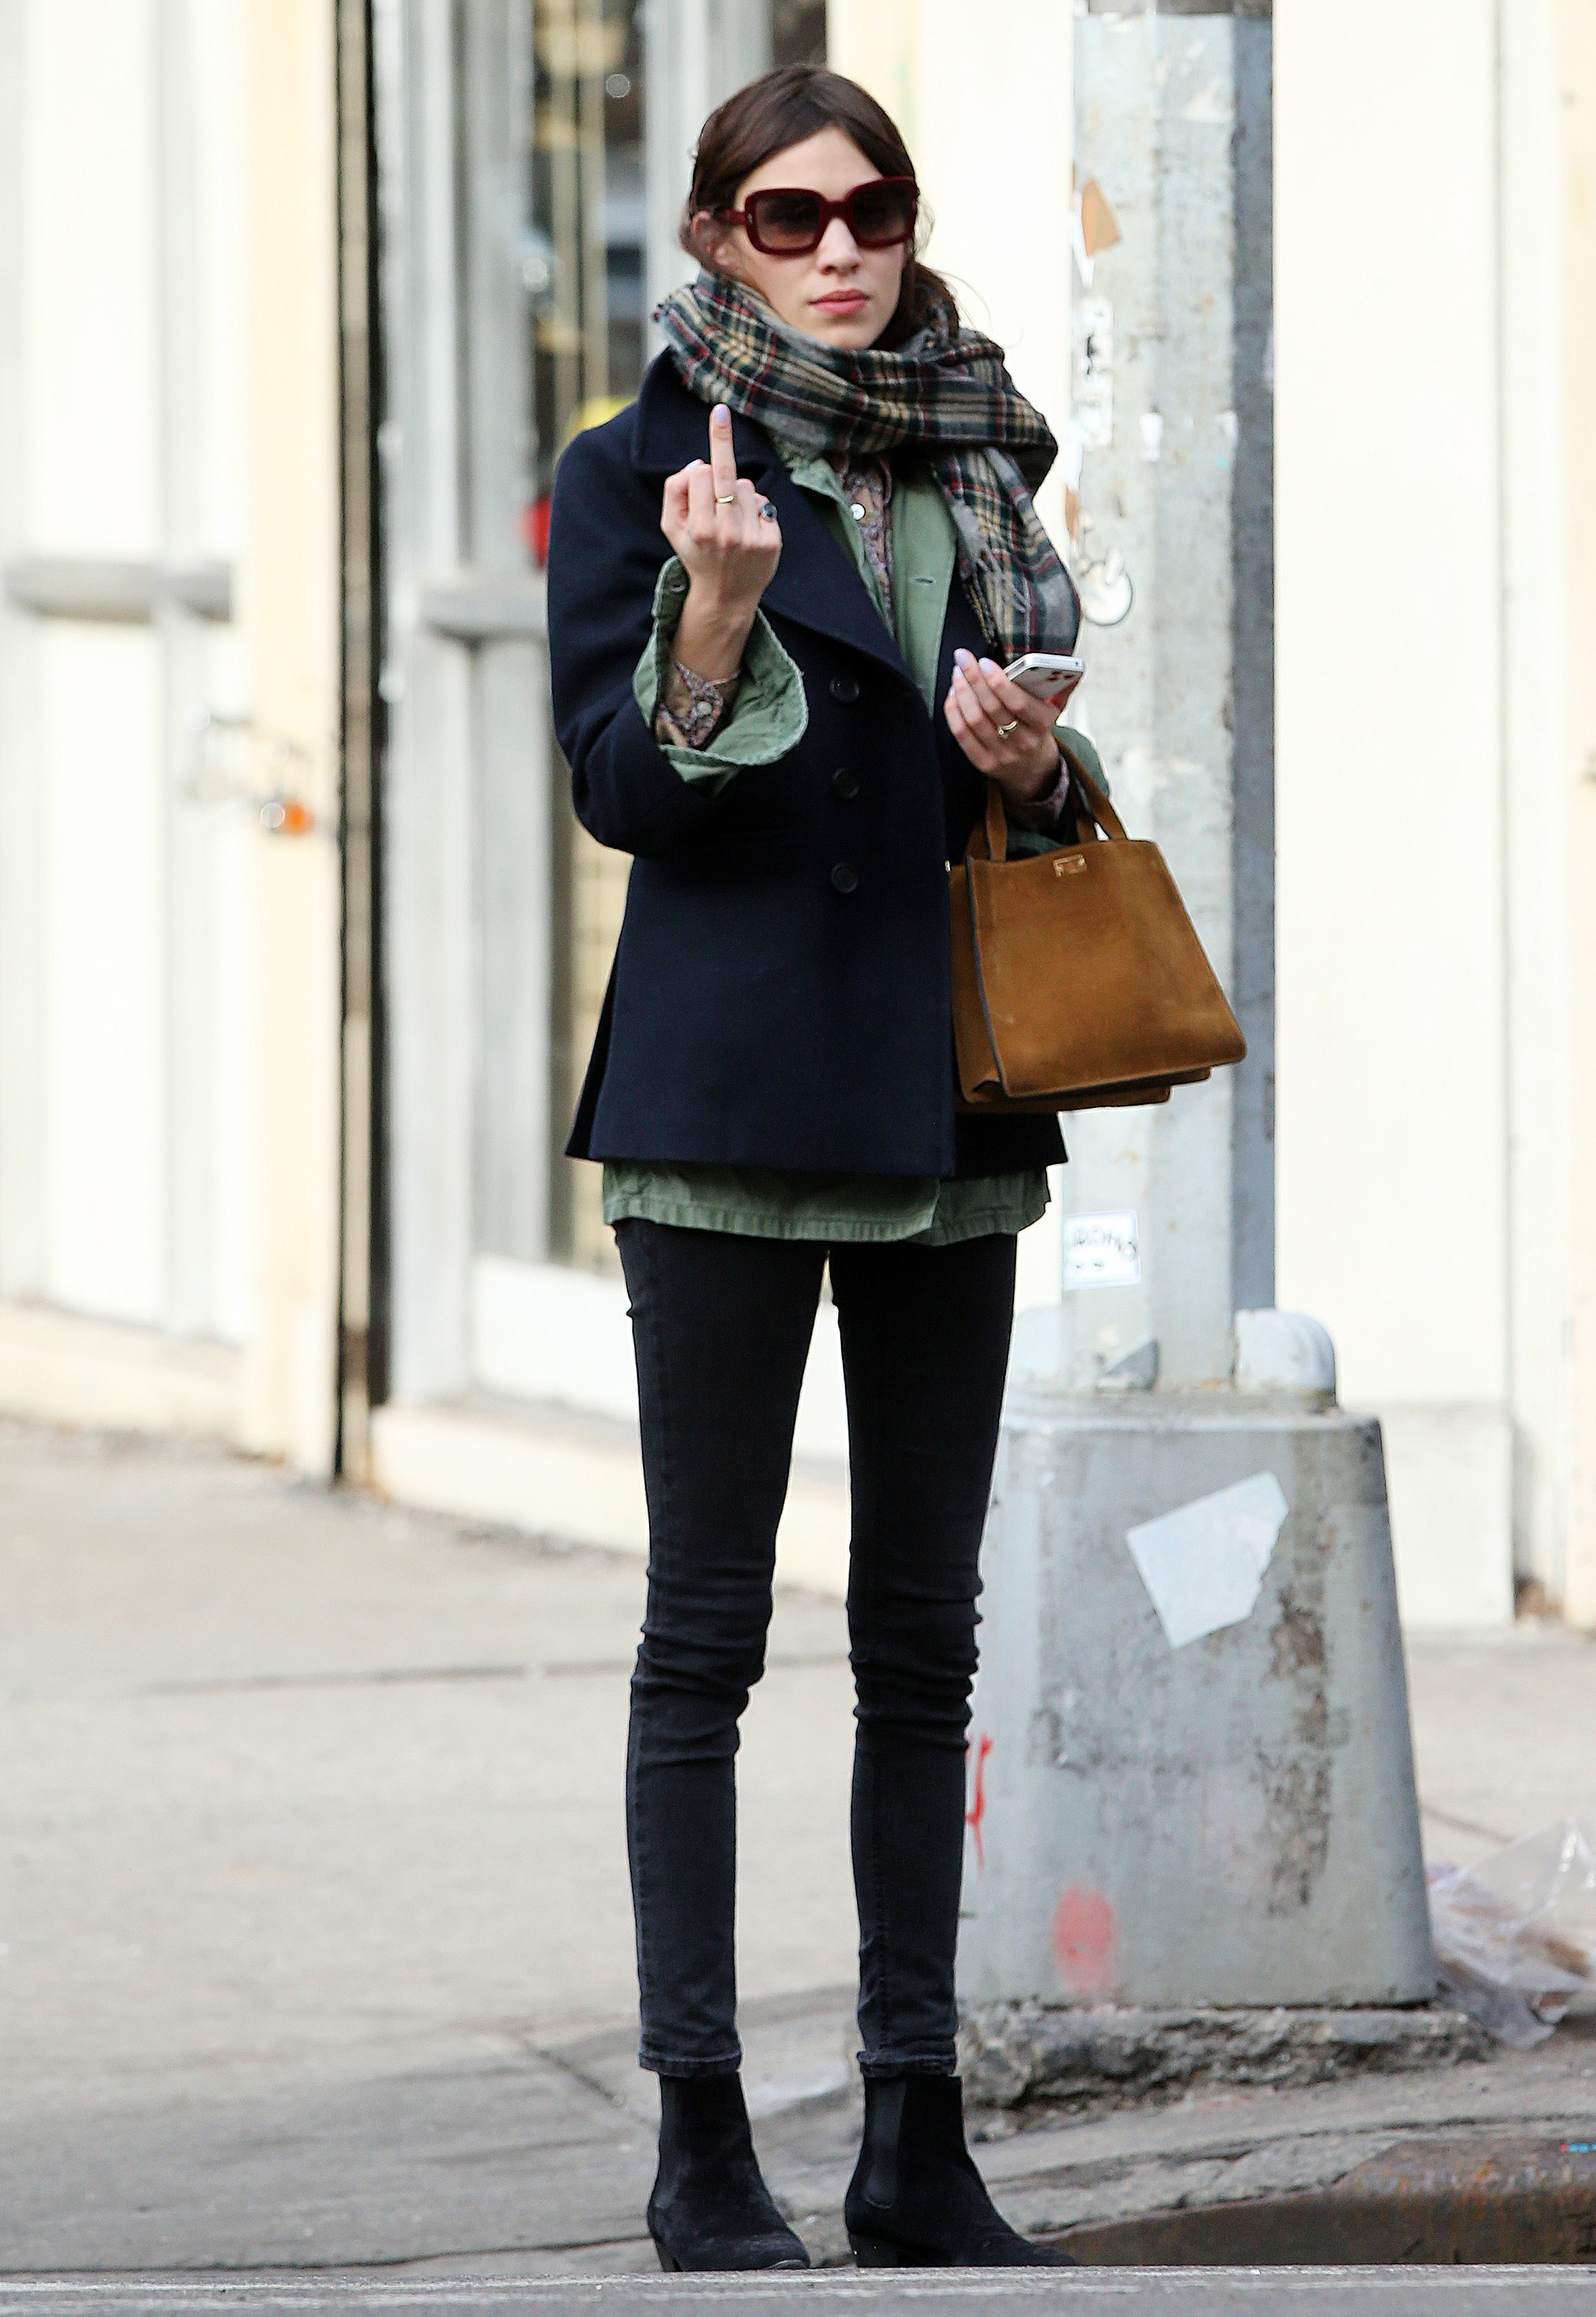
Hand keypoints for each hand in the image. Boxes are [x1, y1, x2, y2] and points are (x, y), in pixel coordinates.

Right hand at [660, 403, 782, 683]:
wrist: (726, 597)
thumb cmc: (696, 554)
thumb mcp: (672, 528)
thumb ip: (675, 492)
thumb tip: (697, 463)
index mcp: (698, 529)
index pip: (701, 475)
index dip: (699, 470)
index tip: (711, 424)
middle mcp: (725, 533)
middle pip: (725, 475)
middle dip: (721, 439)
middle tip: (720, 411)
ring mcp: (751, 538)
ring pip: (747, 487)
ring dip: (738, 495)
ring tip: (731, 521)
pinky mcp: (772, 542)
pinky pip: (765, 503)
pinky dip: (756, 510)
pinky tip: (748, 530)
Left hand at [944, 649, 1067, 807]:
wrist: (1032, 770)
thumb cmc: (1038, 730)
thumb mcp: (1055, 711)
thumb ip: (1061, 688)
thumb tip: (1074, 669)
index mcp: (1042, 725)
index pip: (1018, 703)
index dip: (998, 682)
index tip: (984, 662)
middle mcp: (1022, 742)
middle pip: (992, 708)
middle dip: (973, 679)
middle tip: (963, 658)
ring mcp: (1001, 755)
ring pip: (974, 719)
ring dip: (961, 692)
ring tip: (958, 673)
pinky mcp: (983, 763)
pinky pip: (962, 734)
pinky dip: (954, 711)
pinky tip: (953, 694)